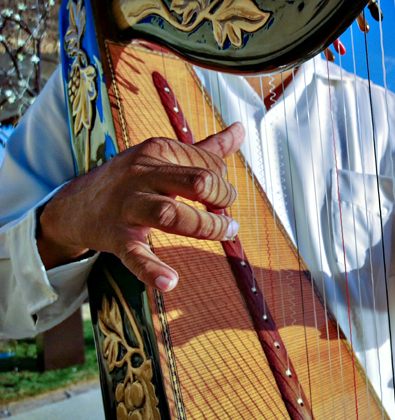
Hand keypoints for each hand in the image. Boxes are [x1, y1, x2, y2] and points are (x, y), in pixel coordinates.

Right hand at [37, 123, 244, 291]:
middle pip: (196, 182)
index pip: (207, 163)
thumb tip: (240, 129)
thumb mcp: (165, 156)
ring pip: (170, 214)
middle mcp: (142, 175)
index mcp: (157, 151)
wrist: (76, 205)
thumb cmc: (133, 179)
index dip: (223, 182)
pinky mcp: (117, 238)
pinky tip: (170, 281)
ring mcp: (128, 206)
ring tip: (226, 232)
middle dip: (222, 197)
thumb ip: (206, 147)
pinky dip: (152, 270)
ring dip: (206, 226)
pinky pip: (135, 254)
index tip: (219, 196)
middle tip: (229, 217)